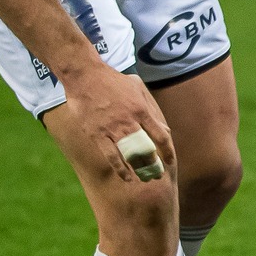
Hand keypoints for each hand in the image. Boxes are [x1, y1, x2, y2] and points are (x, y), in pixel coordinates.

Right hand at [62, 61, 175, 184]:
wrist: (85, 75)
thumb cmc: (112, 80)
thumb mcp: (137, 88)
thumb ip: (151, 107)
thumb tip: (164, 127)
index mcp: (142, 110)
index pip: (161, 135)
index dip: (168, 151)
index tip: (170, 161)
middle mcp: (130, 121)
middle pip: (147, 149)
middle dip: (154, 164)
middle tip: (157, 175)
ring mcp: (112, 128)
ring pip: (130, 155)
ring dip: (139, 169)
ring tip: (144, 179)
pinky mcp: (96, 134)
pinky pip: (110, 155)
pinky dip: (119, 168)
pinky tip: (126, 177)